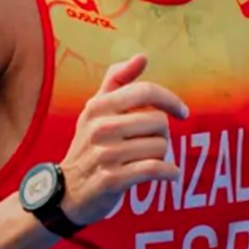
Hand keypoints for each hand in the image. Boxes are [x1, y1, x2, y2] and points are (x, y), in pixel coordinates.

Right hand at [60, 55, 188, 225]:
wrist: (67, 191)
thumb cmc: (89, 146)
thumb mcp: (96, 111)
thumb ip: (117, 80)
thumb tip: (142, 57)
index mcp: (98, 106)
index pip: (145, 91)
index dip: (170, 99)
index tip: (182, 112)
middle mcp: (100, 128)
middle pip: (158, 122)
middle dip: (162, 134)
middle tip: (151, 144)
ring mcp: (105, 154)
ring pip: (160, 146)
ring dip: (162, 156)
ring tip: (147, 160)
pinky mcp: (112, 179)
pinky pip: (155, 169)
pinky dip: (169, 173)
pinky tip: (169, 174)